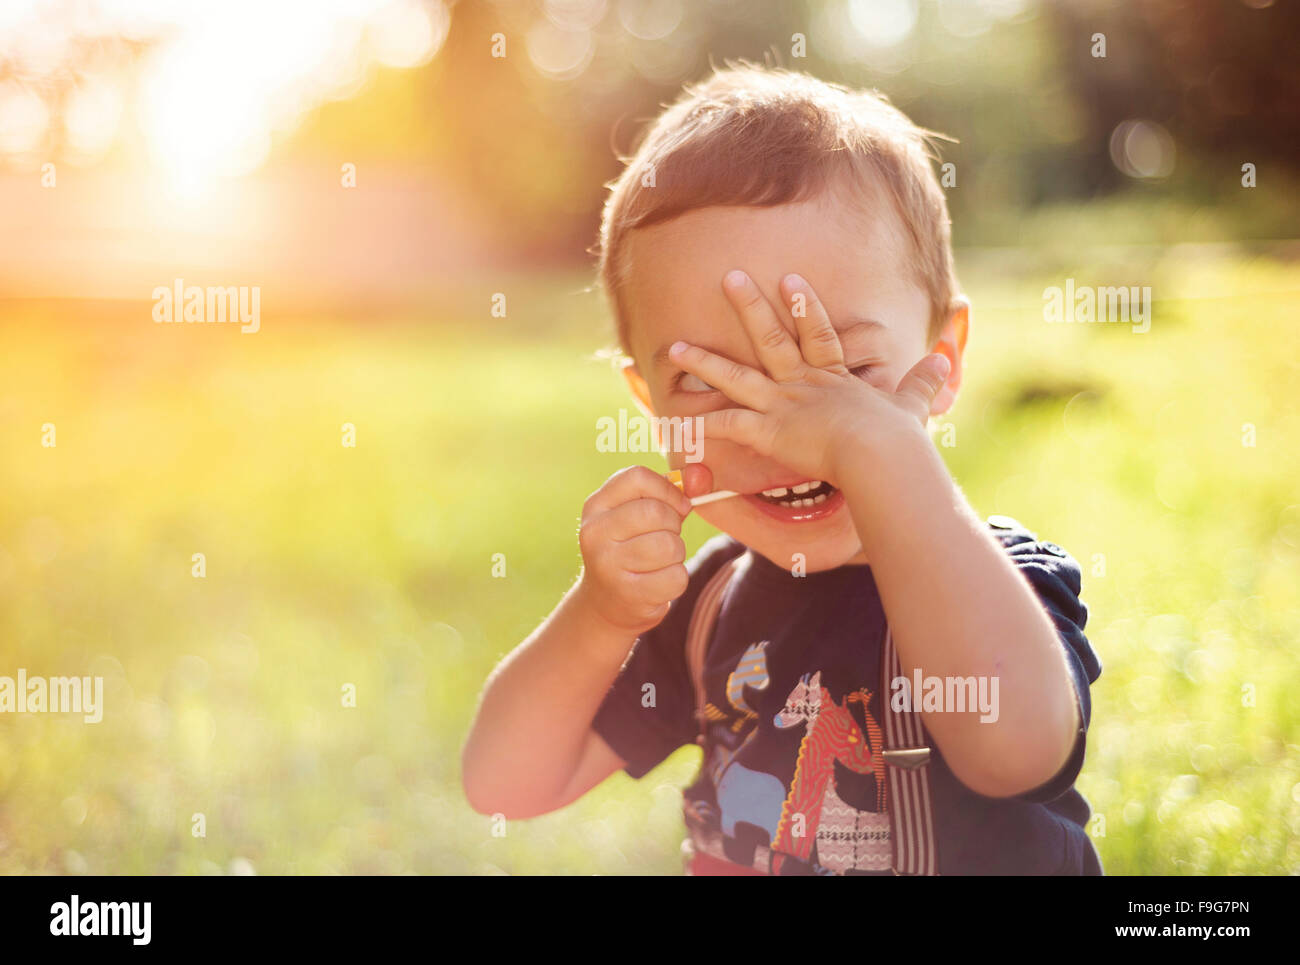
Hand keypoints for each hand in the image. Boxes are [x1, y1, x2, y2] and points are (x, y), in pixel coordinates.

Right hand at [575, 466, 692, 634]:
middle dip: (674, 525)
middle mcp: (595, 533)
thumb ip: (669, 492)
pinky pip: (676, 577)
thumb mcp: (638, 514)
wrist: (607, 601)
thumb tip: (700, 475)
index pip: (637, 477)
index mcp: (596, 505)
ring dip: (676, 553)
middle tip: (666, 537)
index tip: (678, 505)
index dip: (668, 489)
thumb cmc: (632, 547)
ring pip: (669, 545)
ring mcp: (607, 565)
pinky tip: (658, 582)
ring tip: (660, 561)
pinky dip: (676, 579)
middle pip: (656, 512)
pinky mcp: (628, 594)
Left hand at [668, 270, 950, 487]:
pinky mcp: (770, 431)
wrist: (881, 455)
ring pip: (737, 377)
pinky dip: (700, 425)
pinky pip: (728, 426)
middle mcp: (804, 384)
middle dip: (749, 306)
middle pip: (771, 337)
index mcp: (834, 378)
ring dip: (705, 362)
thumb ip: (923, 383)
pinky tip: (672, 422)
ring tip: (673, 348)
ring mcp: (784, 404)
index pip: (817, 333)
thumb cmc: (897, 437)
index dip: (803, 305)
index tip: (789, 279)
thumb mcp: (912, 406)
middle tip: (728, 277)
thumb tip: (944, 359)